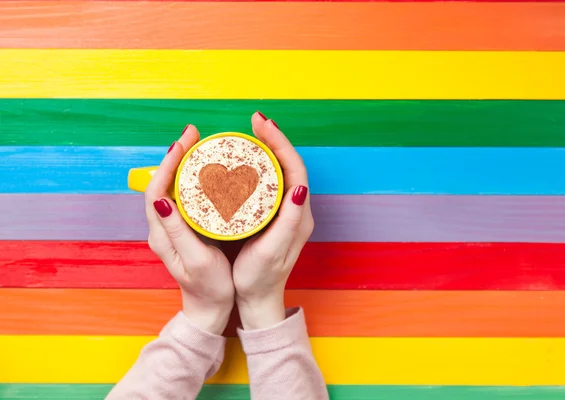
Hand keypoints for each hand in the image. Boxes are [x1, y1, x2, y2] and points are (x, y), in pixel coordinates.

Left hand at [145, 125, 234, 334]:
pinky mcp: (184, 229)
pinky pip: (183, 197)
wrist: (210, 309)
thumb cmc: (209, 287)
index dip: (168, 164)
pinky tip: (207, 172)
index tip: (185, 143)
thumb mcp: (196, 261)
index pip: (156, 190)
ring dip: (182, 165)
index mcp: (162, 234)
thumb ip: (178, 231)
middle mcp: (162, 228)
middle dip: (175, 156)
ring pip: (172, 188)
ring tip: (199, 147)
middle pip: (161, 183)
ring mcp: (172, 229)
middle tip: (193, 135)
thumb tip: (163, 200)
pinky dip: (191, 179)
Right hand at [232, 113, 313, 329]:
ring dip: (268, 150)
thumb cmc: (261, 277)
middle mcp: (297, 209)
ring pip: (279, 171)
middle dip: (274, 139)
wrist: (258, 299)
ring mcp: (286, 212)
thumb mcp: (273, 250)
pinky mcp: (273, 216)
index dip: (280, 143)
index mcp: (299, 214)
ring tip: (250, 135)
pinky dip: (259, 166)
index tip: (261, 124)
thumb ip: (289, 220)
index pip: (295, 168)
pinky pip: (269, 183)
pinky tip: (244, 161)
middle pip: (288, 164)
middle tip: (254, 122)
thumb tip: (298, 187)